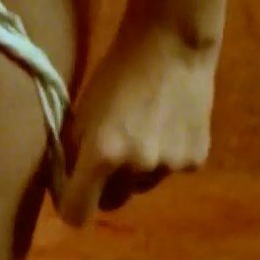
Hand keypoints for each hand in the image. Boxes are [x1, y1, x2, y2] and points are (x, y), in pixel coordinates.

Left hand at [57, 25, 216, 226]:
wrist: (171, 46)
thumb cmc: (115, 74)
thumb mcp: (82, 111)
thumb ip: (72, 151)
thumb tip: (63, 187)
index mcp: (101, 154)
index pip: (78, 213)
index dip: (71, 208)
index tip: (70, 198)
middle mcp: (136, 167)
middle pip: (112, 202)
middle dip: (103, 188)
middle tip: (106, 158)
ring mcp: (170, 166)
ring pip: (142, 187)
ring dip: (136, 172)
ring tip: (141, 132)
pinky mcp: (195, 161)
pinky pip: (170, 172)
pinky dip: (165, 158)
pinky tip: (167, 126)